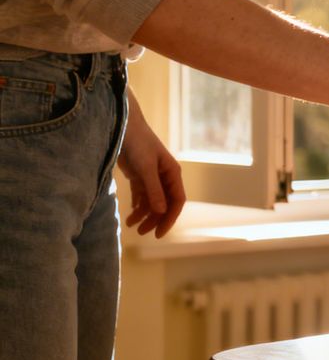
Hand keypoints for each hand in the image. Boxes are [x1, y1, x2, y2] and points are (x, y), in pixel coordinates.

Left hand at [118, 92, 185, 237]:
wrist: (122, 126)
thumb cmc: (138, 143)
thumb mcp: (145, 168)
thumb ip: (153, 190)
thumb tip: (161, 211)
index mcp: (172, 173)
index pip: (176, 201)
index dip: (170, 218)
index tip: (159, 233)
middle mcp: (164, 176)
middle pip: (164, 203)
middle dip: (155, 219)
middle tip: (143, 233)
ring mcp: (152, 176)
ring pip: (152, 201)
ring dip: (143, 214)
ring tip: (131, 225)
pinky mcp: (139, 175)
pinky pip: (141, 195)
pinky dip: (137, 205)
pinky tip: (131, 214)